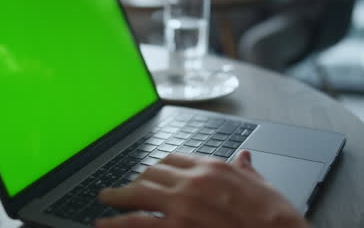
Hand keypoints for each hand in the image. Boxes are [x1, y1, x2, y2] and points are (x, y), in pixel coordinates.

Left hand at [97, 151, 309, 227]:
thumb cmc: (273, 217)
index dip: (156, 167)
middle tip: (125, 187)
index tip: (149, 173)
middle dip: (135, 180)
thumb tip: (244, 156)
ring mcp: (180, 206)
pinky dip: (116, 222)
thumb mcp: (261, 185)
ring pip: (137, 194)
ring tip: (105, 200)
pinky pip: (136, 222)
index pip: (172, 159)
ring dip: (117, 197)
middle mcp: (191, 182)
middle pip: (150, 173)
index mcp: (211, 168)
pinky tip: (105, 223)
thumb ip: (245, 169)